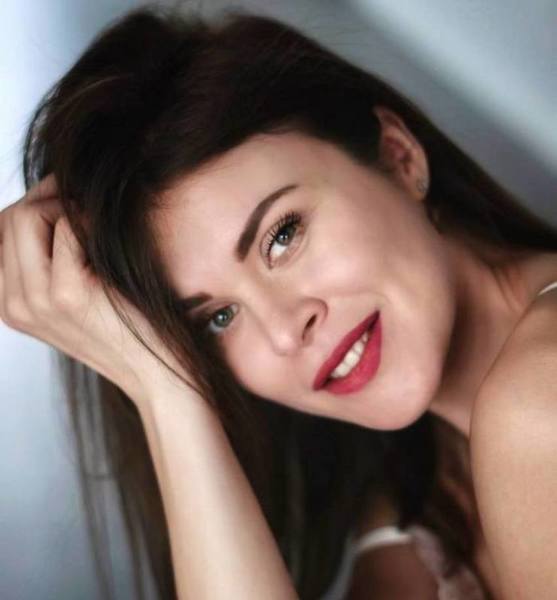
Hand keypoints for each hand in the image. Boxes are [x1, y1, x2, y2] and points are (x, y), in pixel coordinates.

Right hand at [0, 175, 190, 409]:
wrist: (154, 372)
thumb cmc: (123, 329)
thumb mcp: (74, 300)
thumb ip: (50, 261)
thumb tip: (49, 203)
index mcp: (10, 304)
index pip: (2, 229)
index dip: (37, 204)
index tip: (66, 198)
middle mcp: (14, 303)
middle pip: (12, 216)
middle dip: (49, 197)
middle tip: (84, 203)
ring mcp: (36, 301)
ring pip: (30, 215)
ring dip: (67, 207)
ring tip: (96, 225)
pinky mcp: (68, 295)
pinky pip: (68, 228)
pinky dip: (90, 221)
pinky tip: (109, 239)